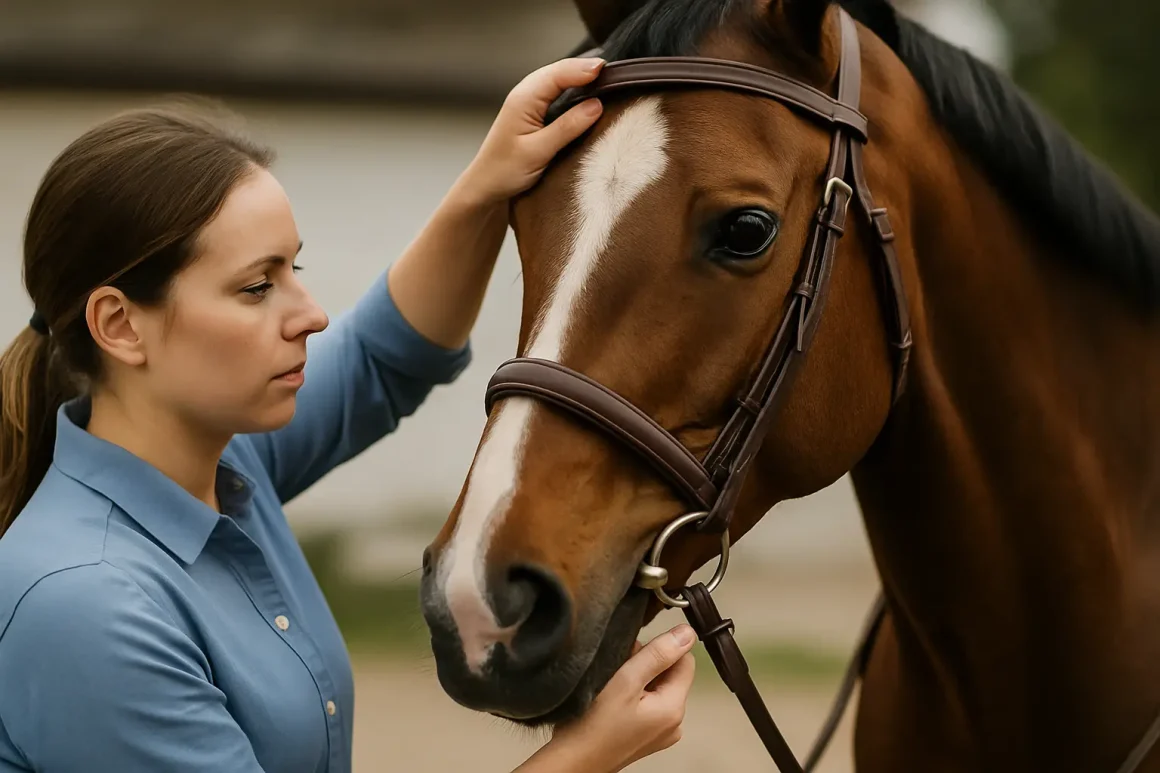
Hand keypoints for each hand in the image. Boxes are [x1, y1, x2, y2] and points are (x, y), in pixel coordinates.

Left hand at [455, 57, 605, 206]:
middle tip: (614, 72)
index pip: (558, 74)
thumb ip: (567, 127)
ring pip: (557, 79)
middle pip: (559, 71)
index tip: (607, 70)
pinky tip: (586, 94)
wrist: (485, 186)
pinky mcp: (532, 112)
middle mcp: (525, 94)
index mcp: (524, 98)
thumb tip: (596, 105)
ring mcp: (528, 102)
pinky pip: (555, 92)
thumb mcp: (539, 151)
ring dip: (579, 77)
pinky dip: (572, 88)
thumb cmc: (505, 171)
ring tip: (605, 78)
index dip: (583, 69)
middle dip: (584, 68)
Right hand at [534, 624, 697, 772]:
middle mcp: (674, 723)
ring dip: (639, 679)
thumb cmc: (592, 726)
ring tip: (613, 687)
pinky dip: (634, 696)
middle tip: (619, 671)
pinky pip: (649, 705)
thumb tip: (686, 633)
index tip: (635, 654)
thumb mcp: (626, 681)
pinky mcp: (647, 737)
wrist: (573, 761)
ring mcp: (661, 732)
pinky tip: (614, 700)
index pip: (685, 661)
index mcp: (674, 709)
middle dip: (648, 665)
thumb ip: (657, 654)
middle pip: (671, 675)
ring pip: (658, 688)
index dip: (662, 649)